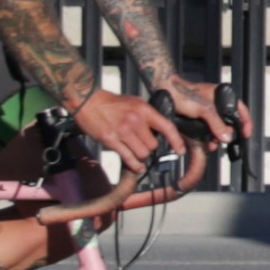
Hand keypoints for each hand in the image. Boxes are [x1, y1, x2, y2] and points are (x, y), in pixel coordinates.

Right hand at [65, 83, 180, 216]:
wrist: (88, 101)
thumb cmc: (112, 102)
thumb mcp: (135, 102)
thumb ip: (147, 115)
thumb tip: (158, 129)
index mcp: (144, 110)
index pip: (166, 127)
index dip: (176, 141)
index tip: (180, 150)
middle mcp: (135, 121)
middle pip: (153, 145)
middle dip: (149, 147)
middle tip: (143, 144)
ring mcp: (123, 132)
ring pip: (143, 154)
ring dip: (141, 156)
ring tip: (136, 152)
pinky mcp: (111, 141)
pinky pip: (128, 158)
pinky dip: (135, 166)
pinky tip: (137, 168)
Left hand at [150, 81, 248, 191]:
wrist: (166, 95)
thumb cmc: (184, 94)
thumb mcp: (204, 109)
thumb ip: (217, 123)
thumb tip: (227, 136)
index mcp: (223, 95)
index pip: (241, 110)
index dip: (246, 122)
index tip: (246, 134)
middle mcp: (218, 104)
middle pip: (231, 122)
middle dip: (228, 133)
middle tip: (224, 139)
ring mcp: (210, 112)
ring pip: (220, 128)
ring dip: (218, 138)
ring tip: (213, 143)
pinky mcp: (202, 119)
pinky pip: (210, 131)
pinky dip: (210, 138)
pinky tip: (207, 142)